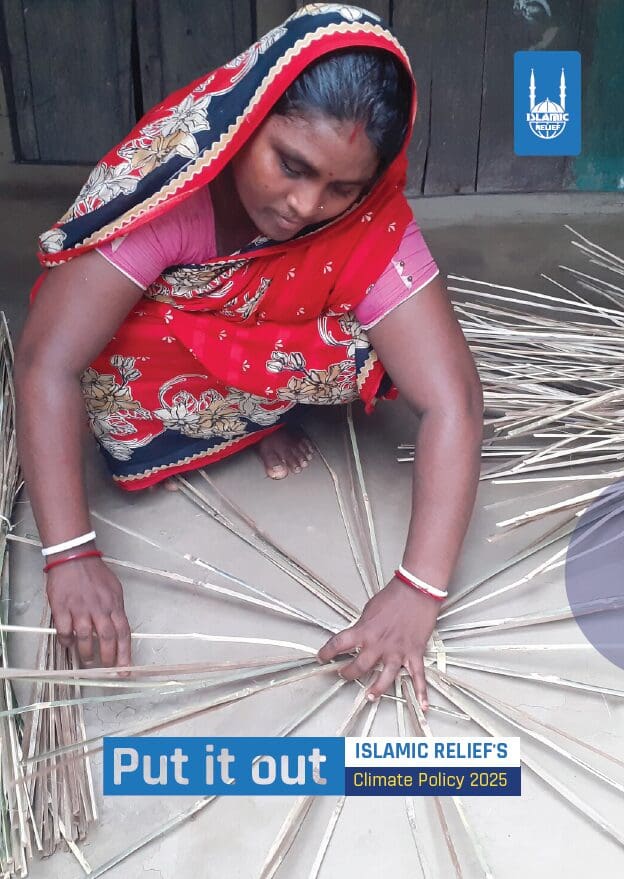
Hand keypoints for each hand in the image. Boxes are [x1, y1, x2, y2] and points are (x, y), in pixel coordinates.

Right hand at [46, 557, 131, 674]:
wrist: (74, 557)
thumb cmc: (94, 573)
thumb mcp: (114, 589)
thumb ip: (116, 609)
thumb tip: (118, 629)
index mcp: (114, 604)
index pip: (123, 632)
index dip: (125, 653)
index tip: (125, 669)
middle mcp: (99, 608)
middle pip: (107, 638)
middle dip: (108, 657)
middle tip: (107, 668)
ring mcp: (80, 608)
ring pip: (85, 638)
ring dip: (87, 653)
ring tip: (88, 661)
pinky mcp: (62, 607)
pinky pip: (64, 630)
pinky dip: (67, 641)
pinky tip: (68, 644)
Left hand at [317, 577, 440, 708]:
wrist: (417, 591)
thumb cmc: (394, 596)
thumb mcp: (369, 610)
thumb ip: (363, 626)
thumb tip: (358, 635)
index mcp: (365, 631)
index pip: (339, 644)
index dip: (327, 652)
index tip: (321, 657)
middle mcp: (379, 644)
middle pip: (359, 666)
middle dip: (348, 673)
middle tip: (343, 675)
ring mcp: (397, 651)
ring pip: (385, 677)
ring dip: (376, 688)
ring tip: (370, 696)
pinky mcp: (414, 653)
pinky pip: (418, 676)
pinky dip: (421, 691)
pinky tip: (422, 705)